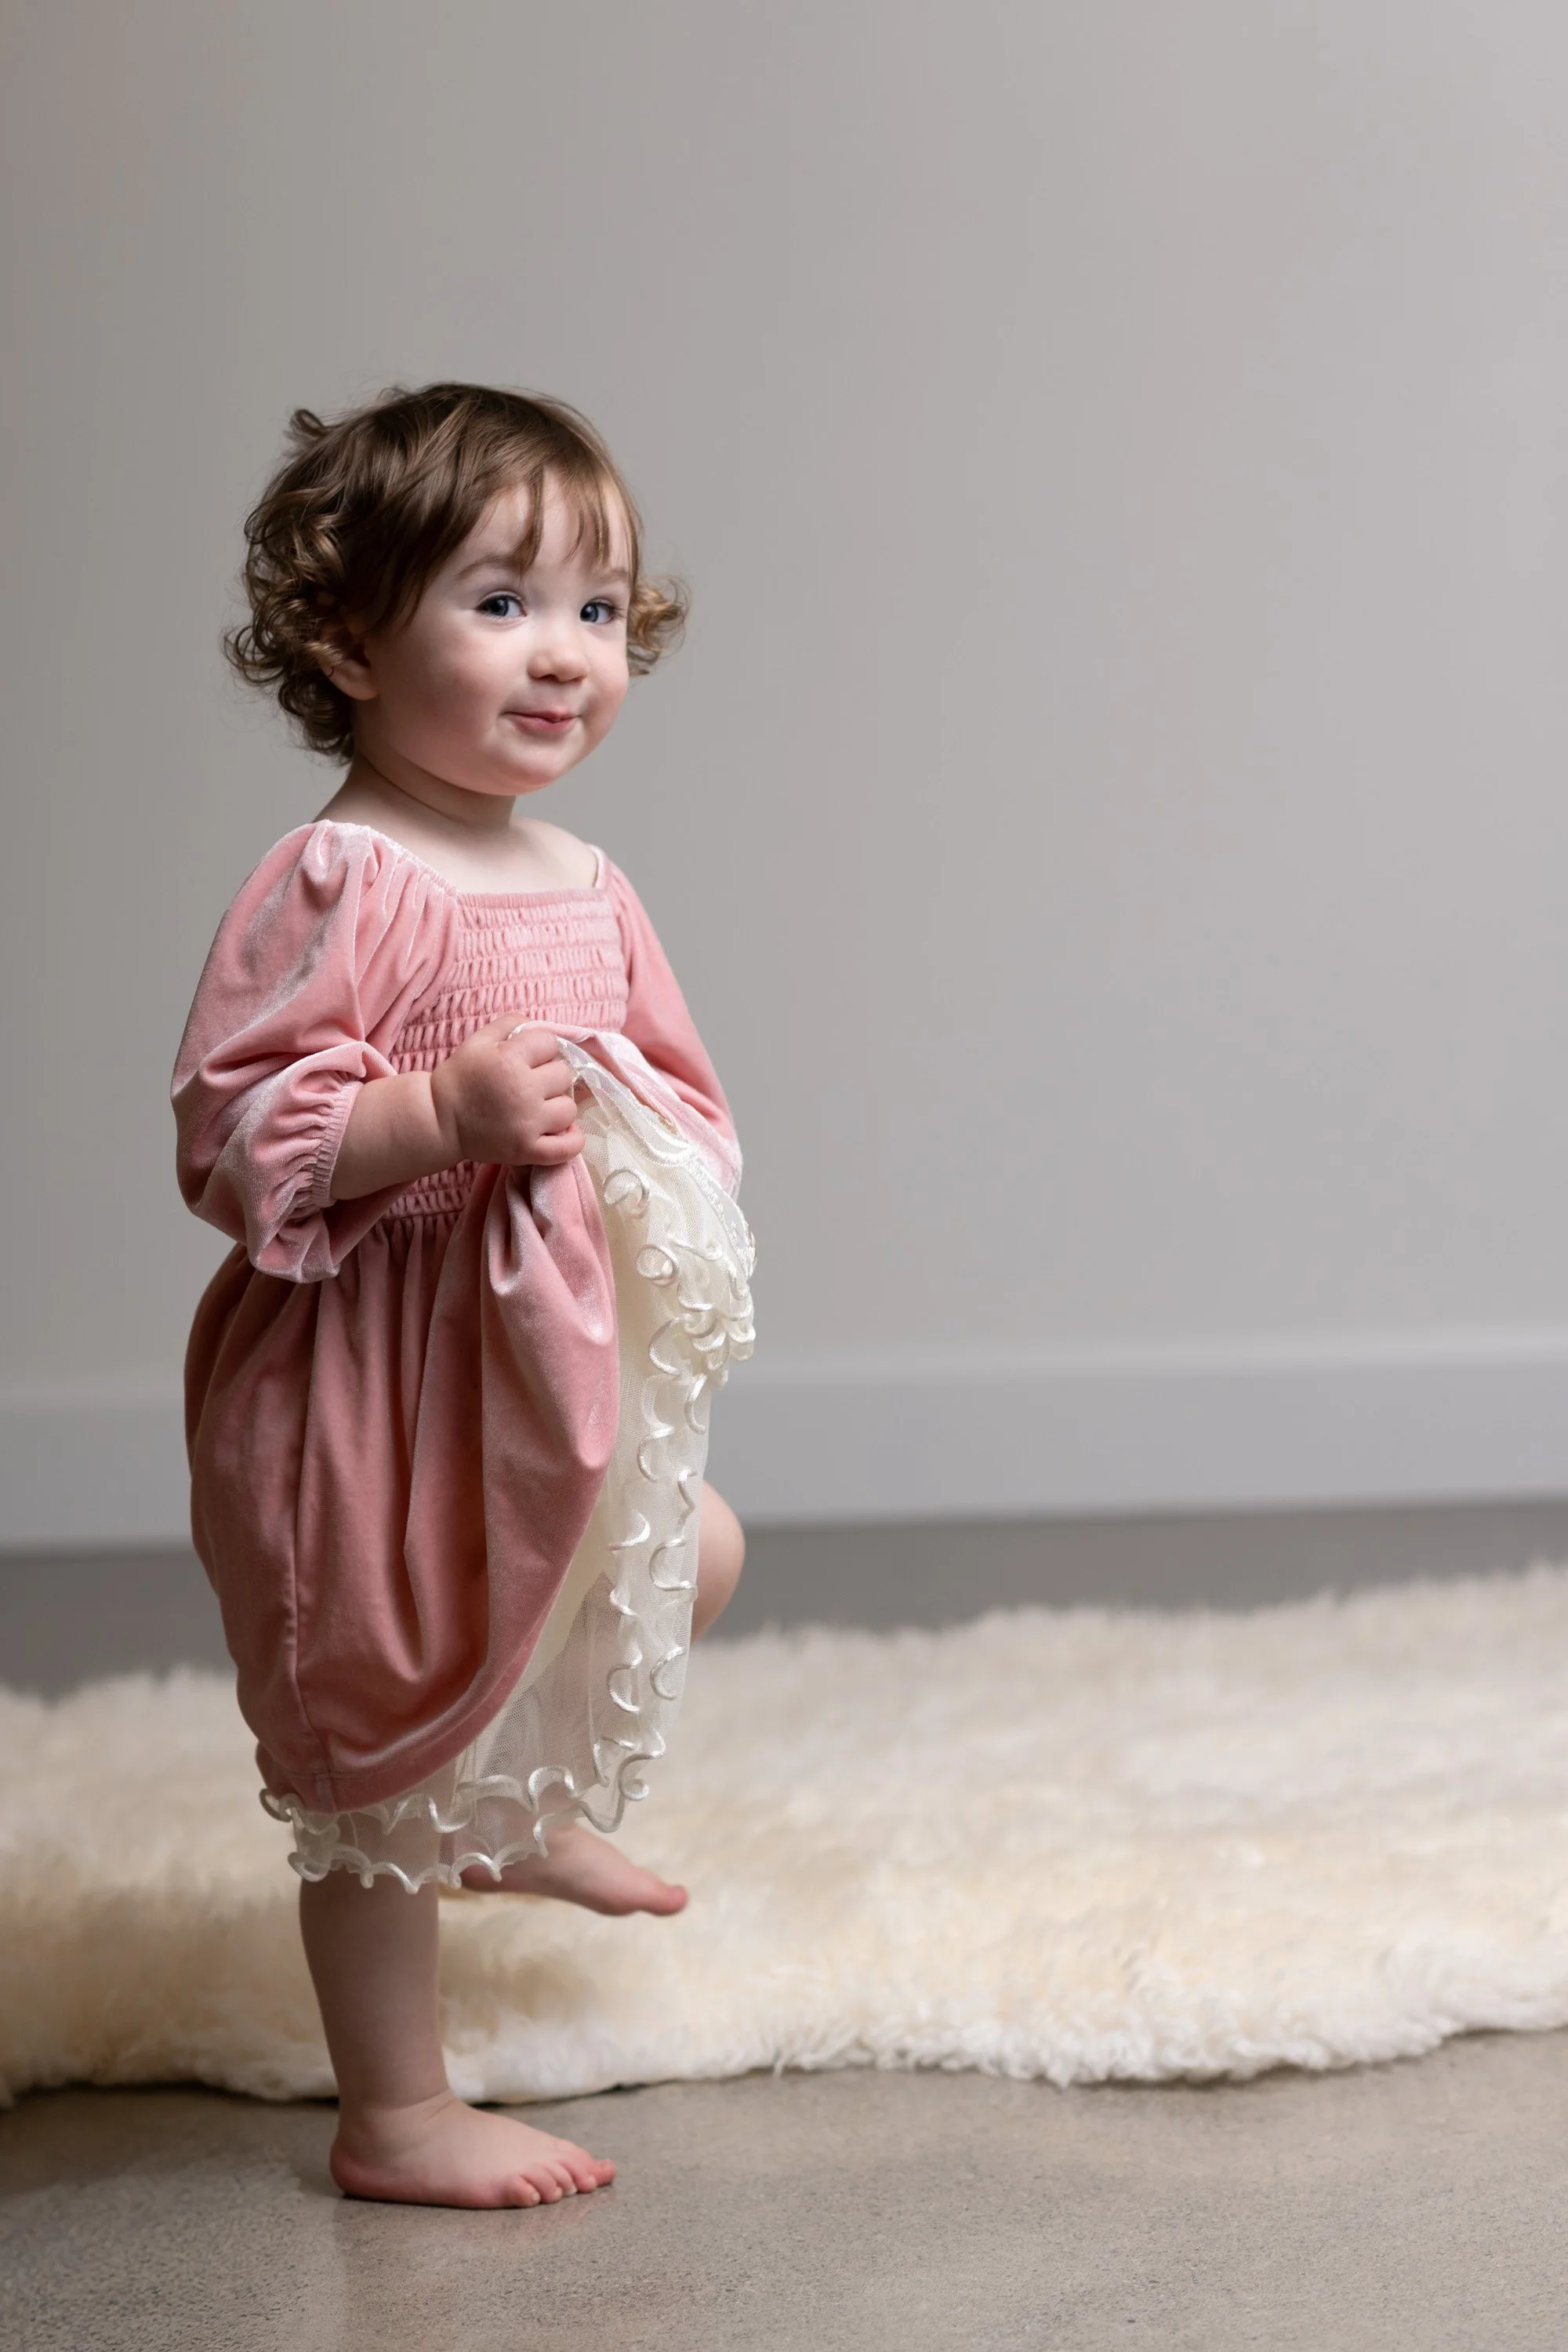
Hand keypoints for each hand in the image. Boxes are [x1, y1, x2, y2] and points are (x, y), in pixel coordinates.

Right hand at [429, 1018, 584, 1167]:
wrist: (439, 1120)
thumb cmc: (460, 1077)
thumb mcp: (478, 1040)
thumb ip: (510, 1023)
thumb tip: (538, 1023)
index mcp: (509, 1059)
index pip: (550, 1042)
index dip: (540, 1048)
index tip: (527, 1058)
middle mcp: (523, 1090)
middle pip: (564, 1074)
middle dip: (550, 1076)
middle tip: (531, 1084)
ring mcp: (528, 1123)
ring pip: (569, 1109)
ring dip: (558, 1107)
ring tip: (539, 1109)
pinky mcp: (528, 1150)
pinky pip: (568, 1147)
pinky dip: (571, 1140)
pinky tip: (561, 1132)